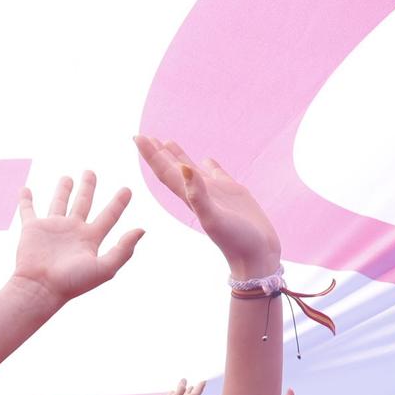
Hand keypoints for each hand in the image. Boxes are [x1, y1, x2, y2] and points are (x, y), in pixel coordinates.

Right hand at [10, 171, 142, 302]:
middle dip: (87, 187)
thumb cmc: (72, 283)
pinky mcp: (32, 229)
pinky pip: (28, 210)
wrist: (41, 289)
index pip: (109, 216)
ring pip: (59, 203)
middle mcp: (73, 231)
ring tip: (67, 177)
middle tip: (90, 172)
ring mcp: (52, 229)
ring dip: (63, 190)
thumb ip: (123, 250)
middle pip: (83, 203)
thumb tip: (142, 230)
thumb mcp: (104, 268)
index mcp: (90, 239)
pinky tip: (25, 189)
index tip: (128, 189)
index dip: (119, 203)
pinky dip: (26, 200)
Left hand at [135, 135, 279, 274]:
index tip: (137, 137)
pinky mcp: (233, 194)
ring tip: (167, 142)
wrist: (257, 257)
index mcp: (190, 198)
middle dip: (158, 153)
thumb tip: (183, 168)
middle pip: (173, 169)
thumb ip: (198, 194)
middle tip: (144, 137)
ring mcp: (216, 193)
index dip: (151, 155)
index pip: (165, 172)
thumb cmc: (236, 241)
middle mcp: (200, 193)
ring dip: (179, 157)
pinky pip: (217, 175)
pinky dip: (209, 166)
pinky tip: (206, 160)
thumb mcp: (214, 218)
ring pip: (193, 170)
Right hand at [150, 379, 204, 394]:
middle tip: (200, 384)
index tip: (204, 380)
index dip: (200, 387)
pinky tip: (173, 391)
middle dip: (197, 391)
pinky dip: (176, 394)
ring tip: (191, 386)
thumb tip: (185, 380)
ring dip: (188, 392)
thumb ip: (180, 390)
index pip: (195, 394)